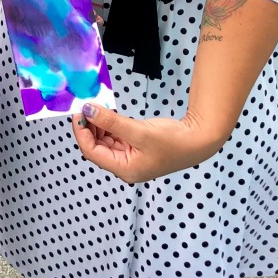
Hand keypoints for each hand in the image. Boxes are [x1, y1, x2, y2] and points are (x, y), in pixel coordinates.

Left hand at [70, 105, 223, 183]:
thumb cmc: (173, 141)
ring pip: (105, 141)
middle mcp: (125, 166)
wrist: (199, 139)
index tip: (78, 113)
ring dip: (99, 126)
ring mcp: (130, 157)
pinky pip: (115, 136)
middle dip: (89, 128)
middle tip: (85, 107)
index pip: (92, 152)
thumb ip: (111, 121)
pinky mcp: (136, 147)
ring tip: (96, 108)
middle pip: (96, 147)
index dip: (82, 133)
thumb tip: (88, 110)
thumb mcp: (139, 131)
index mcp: (125, 170)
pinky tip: (108, 114)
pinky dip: (109, 125)